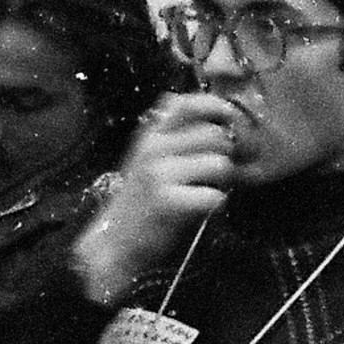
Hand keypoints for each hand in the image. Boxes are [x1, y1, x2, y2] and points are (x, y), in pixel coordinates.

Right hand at [74, 92, 237, 305]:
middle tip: (220, 171)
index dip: (215, 106)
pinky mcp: (168, 202)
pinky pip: (214, 196)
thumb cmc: (137, 200)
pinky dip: (216, 203)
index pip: (186, 104)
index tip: (229, 118)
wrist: (114, 242)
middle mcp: (153, 149)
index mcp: (150, 136)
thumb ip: (166, 133)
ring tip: (210, 188)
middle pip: (213, 135)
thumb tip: (184, 102)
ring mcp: (160, 175)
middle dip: (227, 153)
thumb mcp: (144, 157)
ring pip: (219, 164)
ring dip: (224, 180)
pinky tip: (203, 208)